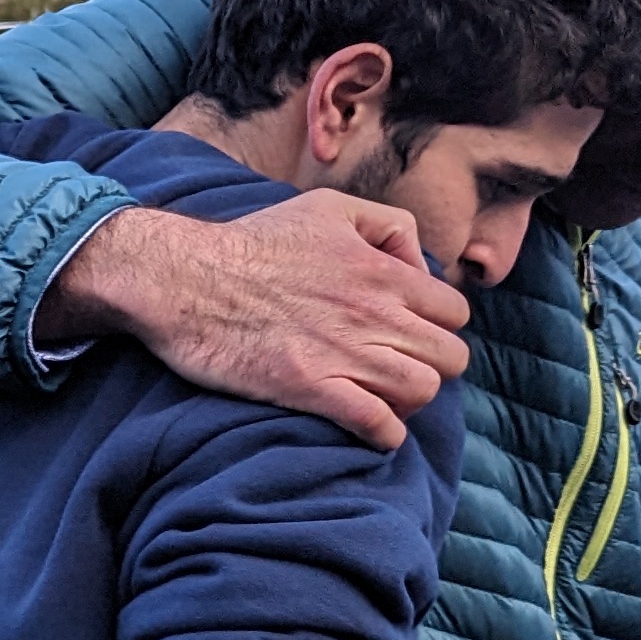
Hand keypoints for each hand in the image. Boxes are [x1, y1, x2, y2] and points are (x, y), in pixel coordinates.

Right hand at [38, 197, 469, 452]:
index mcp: (382, 272)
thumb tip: (417, 263)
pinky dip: (383, 432)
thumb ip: (387, 224)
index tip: (411, 331)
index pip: (455, 312)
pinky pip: (377, 424)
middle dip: (432, 364)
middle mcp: (373, 312)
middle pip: (450, 357)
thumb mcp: (328, 207)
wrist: (184, 278)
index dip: (438, 325)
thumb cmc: (252, 242)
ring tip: (383, 395)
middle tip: (399, 365)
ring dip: (409, 399)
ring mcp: (344, 352)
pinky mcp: (310, 387)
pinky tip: (369, 425)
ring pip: (422, 391)